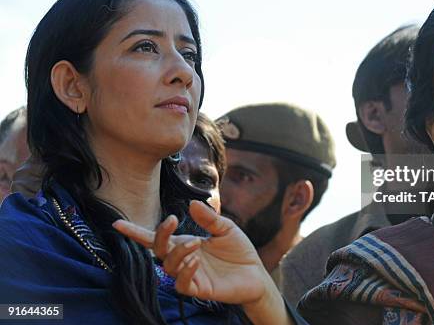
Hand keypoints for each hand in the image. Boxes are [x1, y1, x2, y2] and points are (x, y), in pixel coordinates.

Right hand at [112, 199, 267, 304]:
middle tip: (172, 221)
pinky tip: (196, 261)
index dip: (136, 232)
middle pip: (158, 250)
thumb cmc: (239, 251)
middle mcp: (183, 258)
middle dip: (159, 235)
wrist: (256, 273)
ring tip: (195, 243)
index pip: (157, 237)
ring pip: (168, 266)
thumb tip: (192, 204)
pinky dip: (185, 271)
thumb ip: (209, 218)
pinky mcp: (199, 289)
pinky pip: (181, 284)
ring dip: (177, 252)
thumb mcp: (226, 228)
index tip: (117, 223)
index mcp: (186, 242)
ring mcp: (189, 274)